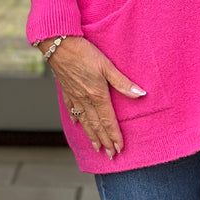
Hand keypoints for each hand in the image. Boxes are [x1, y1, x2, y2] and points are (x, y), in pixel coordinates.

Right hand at [44, 35, 146, 159]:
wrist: (58, 45)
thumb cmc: (84, 52)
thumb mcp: (107, 66)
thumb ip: (123, 83)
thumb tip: (141, 94)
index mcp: (97, 95)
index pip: (108, 121)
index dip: (114, 136)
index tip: (119, 148)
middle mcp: (85, 100)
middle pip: (96, 125)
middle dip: (104, 141)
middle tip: (110, 155)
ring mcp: (74, 96)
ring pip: (84, 121)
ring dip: (91, 135)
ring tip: (96, 148)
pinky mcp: (66, 90)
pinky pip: (72, 109)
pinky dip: (76, 119)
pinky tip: (76, 124)